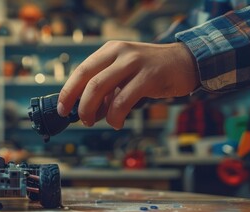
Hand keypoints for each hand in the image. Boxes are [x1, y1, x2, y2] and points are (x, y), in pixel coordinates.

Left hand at [57, 41, 199, 128]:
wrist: (186, 62)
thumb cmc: (152, 70)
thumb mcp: (125, 72)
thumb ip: (107, 88)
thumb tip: (87, 110)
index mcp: (109, 50)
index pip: (81, 70)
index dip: (68, 91)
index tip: (62, 108)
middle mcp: (119, 53)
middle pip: (87, 80)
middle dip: (78, 103)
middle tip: (79, 119)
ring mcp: (134, 63)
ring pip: (100, 88)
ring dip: (92, 110)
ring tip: (94, 121)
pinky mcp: (149, 76)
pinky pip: (123, 100)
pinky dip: (115, 116)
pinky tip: (116, 122)